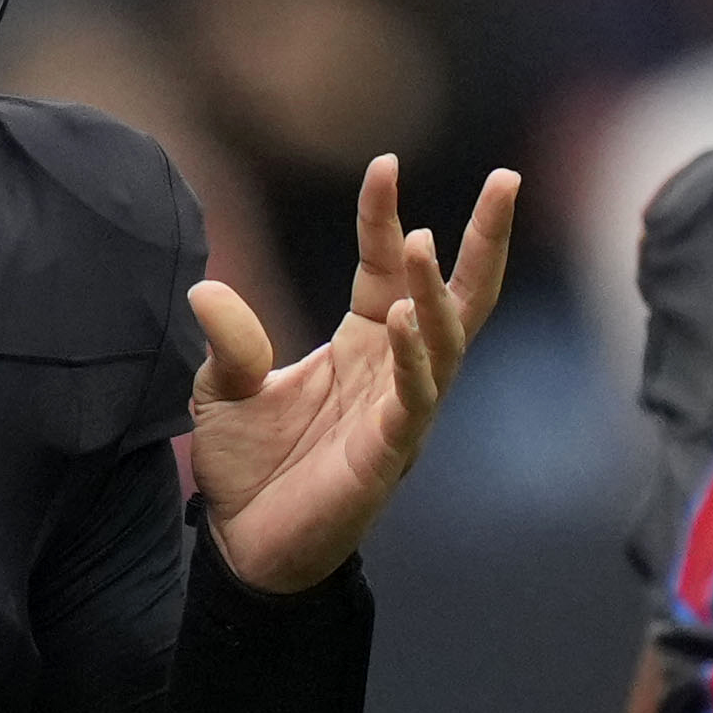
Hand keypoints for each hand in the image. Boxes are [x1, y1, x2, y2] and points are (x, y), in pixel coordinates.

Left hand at [187, 155, 518, 592]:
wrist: (243, 548)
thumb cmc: (248, 467)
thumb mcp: (221, 390)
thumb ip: (228, 340)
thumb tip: (206, 289)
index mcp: (361, 345)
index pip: (383, 267)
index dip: (384, 216)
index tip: (384, 164)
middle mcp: (393, 371)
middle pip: (457, 295)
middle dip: (484, 239)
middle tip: (507, 178)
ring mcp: (399, 412)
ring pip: (445, 341)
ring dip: (435, 291)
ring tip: (424, 241)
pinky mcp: (388, 455)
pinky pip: (414, 400)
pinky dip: (416, 359)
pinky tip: (410, 320)